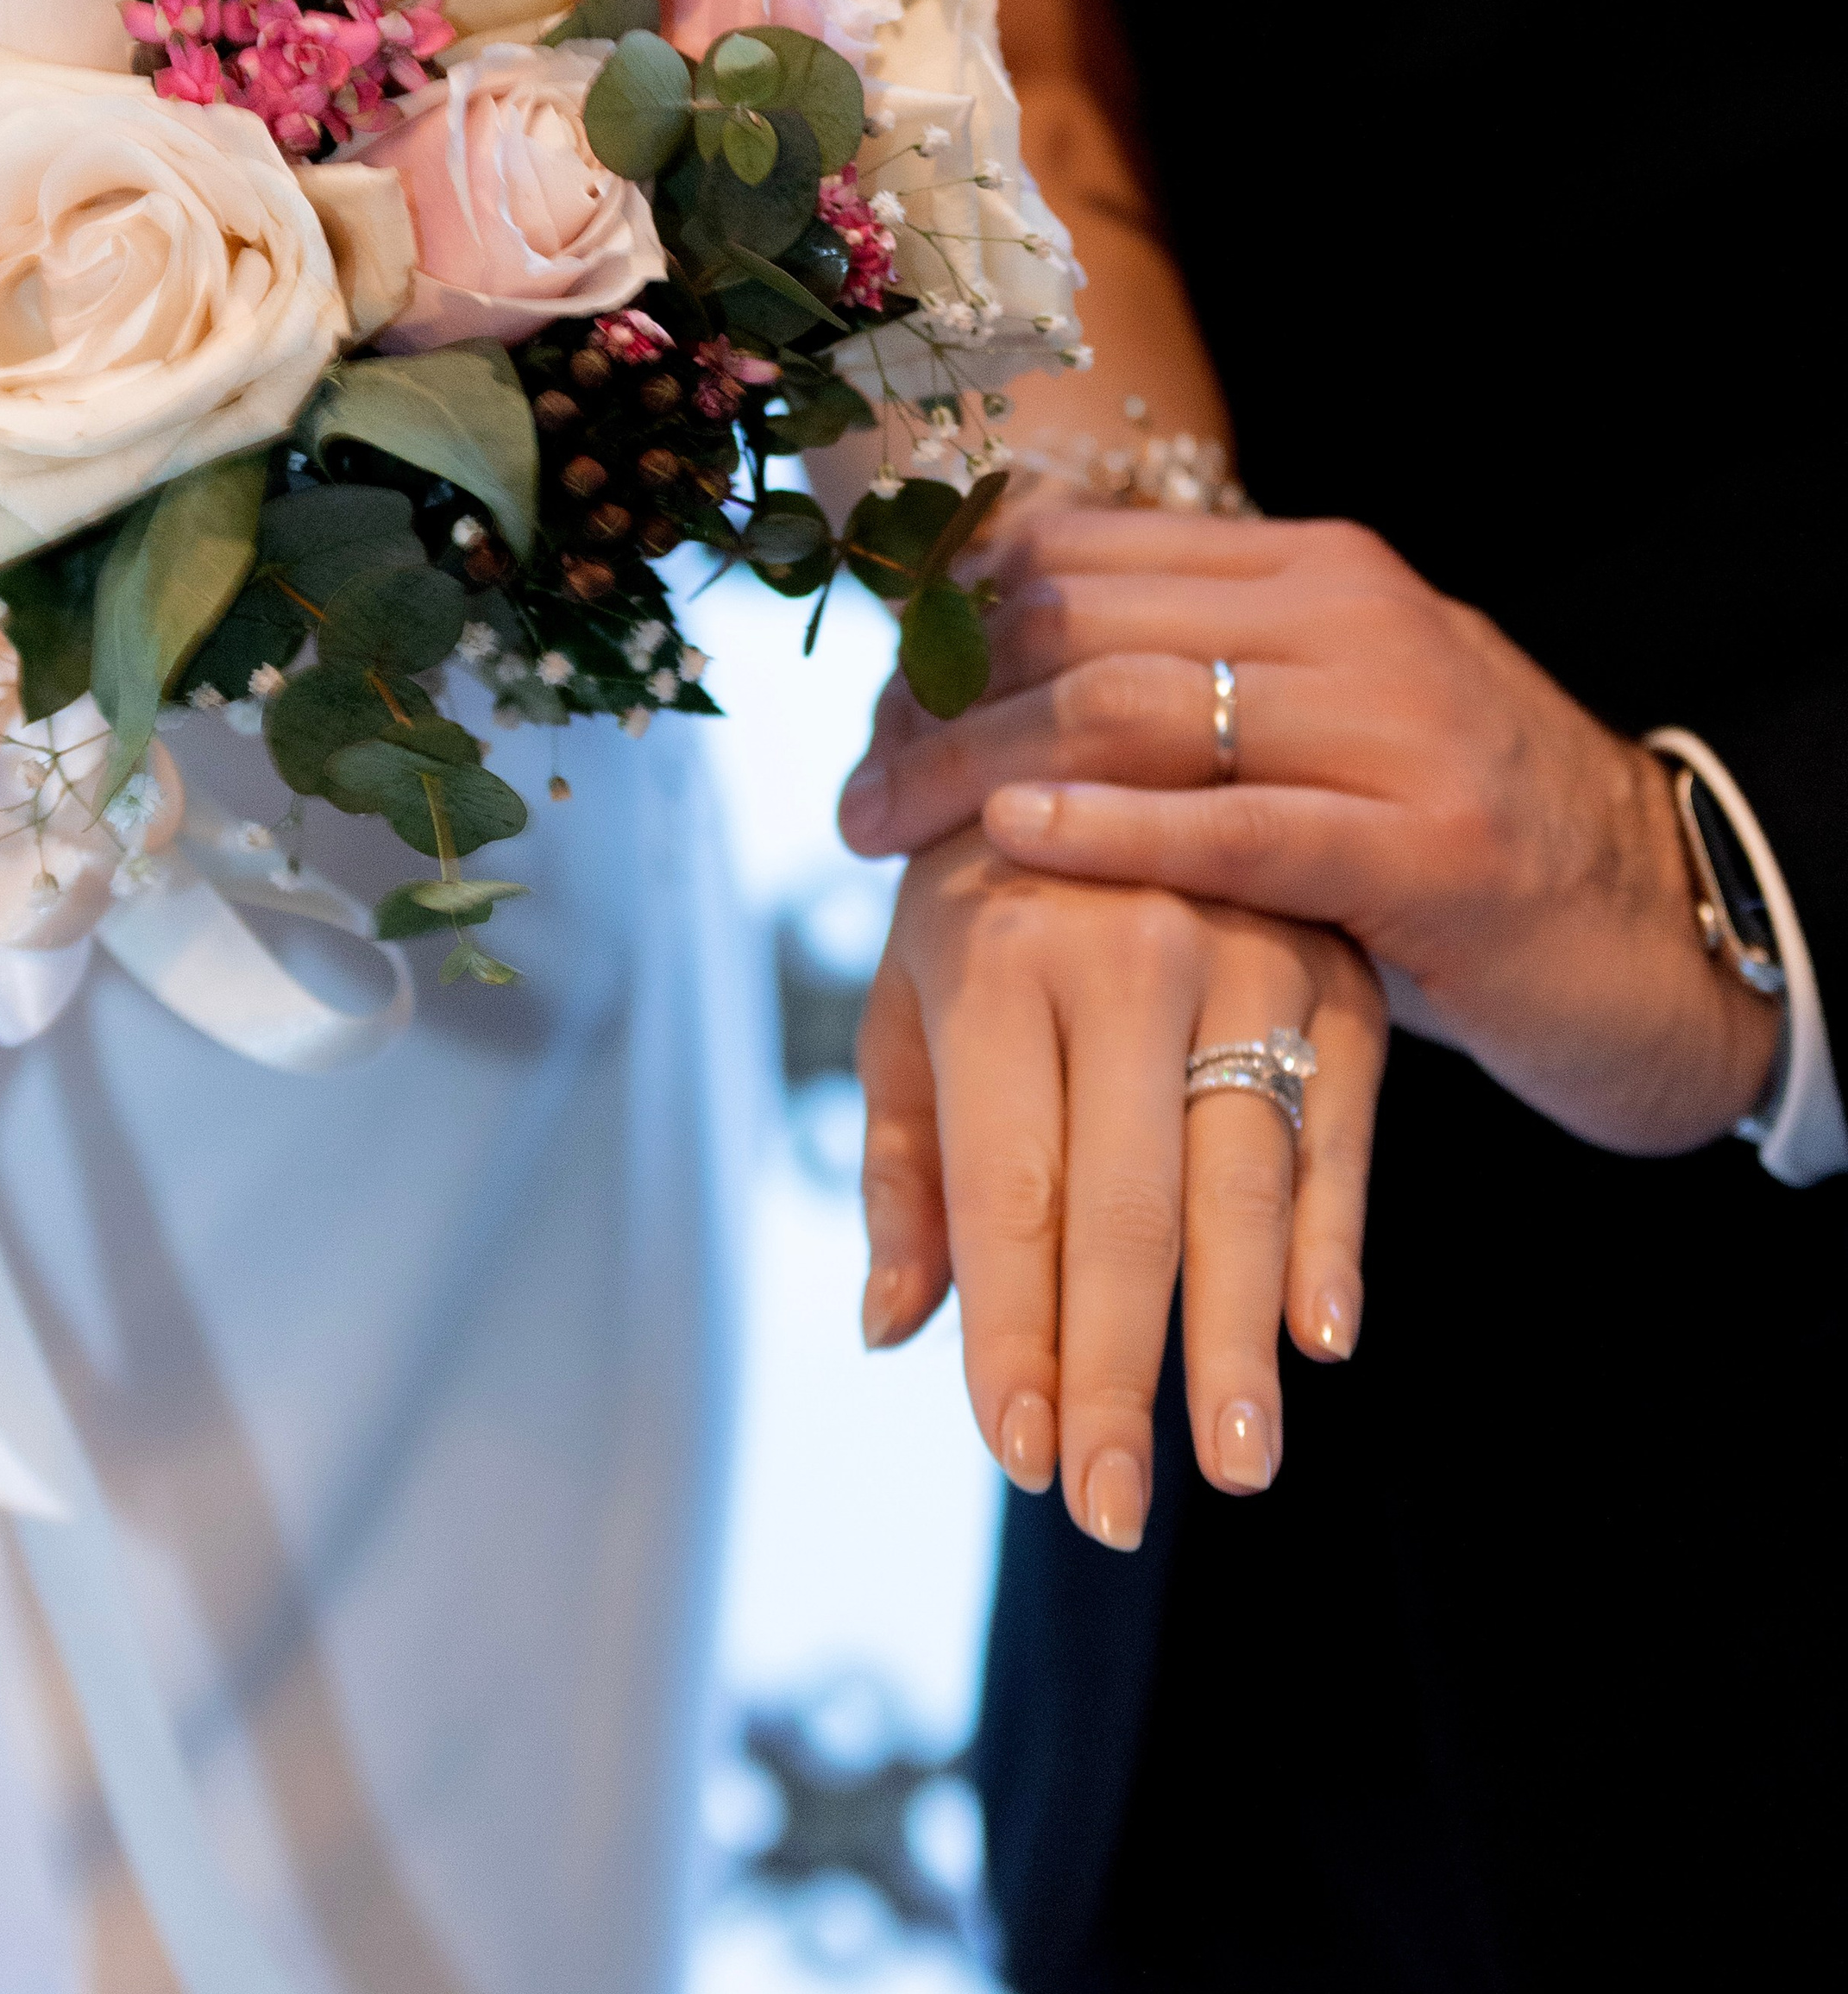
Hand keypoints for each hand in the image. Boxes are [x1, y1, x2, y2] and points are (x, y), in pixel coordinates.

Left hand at [842, 509, 1780, 1152]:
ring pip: (1131, 703)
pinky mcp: (1428, 850)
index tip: (875, 709)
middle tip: (854, 791)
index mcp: (1309, 567)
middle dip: (935, 703)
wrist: (1656, 928)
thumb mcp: (1322, 721)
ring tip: (878, 829)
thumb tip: (1002, 679)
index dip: (944, 625)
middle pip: (1075, 618)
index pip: (1075, 551)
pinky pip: (1237, 823)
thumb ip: (1197, 678)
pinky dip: (1112, 828)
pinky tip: (1012, 839)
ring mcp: (1395, 724)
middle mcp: (1346, 615)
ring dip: (974, 767)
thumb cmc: (1449, 836)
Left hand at [858, 832, 1385, 1539]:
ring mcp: (1247, 949)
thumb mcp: (909, 995)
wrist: (1108, 724)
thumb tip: (892, 1330)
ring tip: (1235, 1466)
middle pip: (1124, 1206)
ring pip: (1242, 1177)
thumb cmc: (982, 889)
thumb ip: (906, 1165)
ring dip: (1237, 1336)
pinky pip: (1344, 1119)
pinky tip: (1323, 1336)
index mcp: (996, 957)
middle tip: (1117, 1511)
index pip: (1006, 1192)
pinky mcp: (1337, 961)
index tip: (1022, 1461)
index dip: (1015, 1337)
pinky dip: (1334, 1234)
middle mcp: (1124, 948)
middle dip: (1120, 1374)